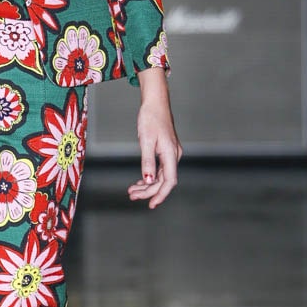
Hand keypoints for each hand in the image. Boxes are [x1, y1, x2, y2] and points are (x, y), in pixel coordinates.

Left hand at [127, 67, 181, 209]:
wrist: (155, 102)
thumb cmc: (150, 118)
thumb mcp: (146, 140)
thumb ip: (147, 162)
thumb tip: (148, 180)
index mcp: (171, 154)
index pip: (169, 181)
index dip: (160, 194)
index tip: (151, 204)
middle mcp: (174, 155)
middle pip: (163, 180)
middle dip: (148, 191)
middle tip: (132, 195)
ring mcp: (171, 153)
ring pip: (160, 175)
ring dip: (147, 185)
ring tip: (132, 191)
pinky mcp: (166, 150)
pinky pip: (159, 168)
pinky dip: (149, 176)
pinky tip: (140, 181)